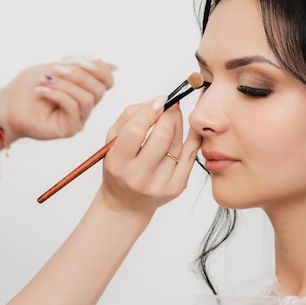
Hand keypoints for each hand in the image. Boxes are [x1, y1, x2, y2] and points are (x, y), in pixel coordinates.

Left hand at [0, 56, 114, 143]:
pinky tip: (42, 92)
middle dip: (79, 76)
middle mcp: (85, 105)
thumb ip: (81, 66)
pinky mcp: (70, 128)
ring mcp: (79, 118)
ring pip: (87, 99)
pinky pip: (74, 108)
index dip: (101, 71)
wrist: (7, 105)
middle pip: (99, 89)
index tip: (84, 63)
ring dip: (65, 86)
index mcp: (85, 89)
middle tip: (56, 70)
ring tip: (45, 82)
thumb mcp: (56, 69)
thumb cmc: (28, 86)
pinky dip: (58, 95)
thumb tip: (111, 65)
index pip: (107, 81)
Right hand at [99, 99, 201, 218]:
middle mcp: (138, 177)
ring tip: (173, 120)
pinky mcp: (176, 188)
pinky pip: (190, 156)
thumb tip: (157, 101)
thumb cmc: (119, 167)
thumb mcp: (112, 142)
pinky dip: (192, 138)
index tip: (158, 101)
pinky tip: (189, 129)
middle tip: (169, 108)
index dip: (149, 111)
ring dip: (178, 126)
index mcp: (118, 164)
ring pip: (177, 145)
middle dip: (168, 116)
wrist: (127, 203)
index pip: (135, 131)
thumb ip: (129, 117)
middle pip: (161, 137)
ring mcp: (160, 184)